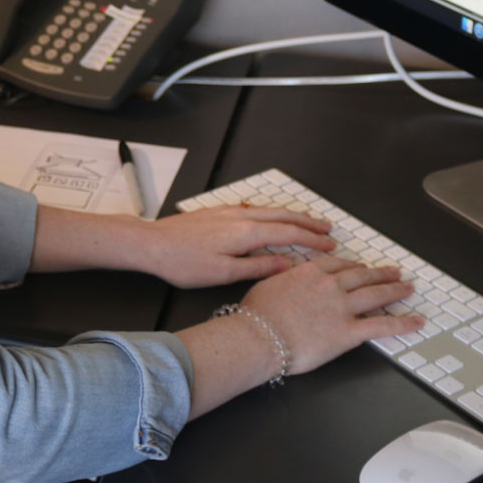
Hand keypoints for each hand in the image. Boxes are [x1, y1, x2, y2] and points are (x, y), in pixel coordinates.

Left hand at [138, 205, 335, 287]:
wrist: (152, 244)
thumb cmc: (184, 263)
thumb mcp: (223, 273)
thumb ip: (258, 267)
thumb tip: (287, 265)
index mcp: (245, 233)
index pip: (288, 234)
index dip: (312, 240)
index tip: (330, 246)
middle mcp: (240, 217)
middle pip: (283, 216)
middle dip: (308, 223)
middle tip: (329, 229)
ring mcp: (228, 211)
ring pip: (269, 210)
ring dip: (292, 216)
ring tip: (308, 222)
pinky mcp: (218, 212)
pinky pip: (255, 210)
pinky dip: (272, 214)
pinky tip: (272, 219)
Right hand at [242, 255, 421, 374]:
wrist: (260, 335)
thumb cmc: (257, 314)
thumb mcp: (267, 284)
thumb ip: (284, 278)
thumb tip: (286, 277)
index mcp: (309, 272)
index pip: (338, 264)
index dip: (353, 265)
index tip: (360, 266)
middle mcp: (330, 285)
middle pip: (362, 275)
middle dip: (380, 273)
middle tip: (394, 271)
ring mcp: (342, 308)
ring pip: (376, 294)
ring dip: (395, 290)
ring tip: (407, 287)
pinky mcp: (349, 332)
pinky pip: (382, 326)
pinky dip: (402, 323)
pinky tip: (416, 322)